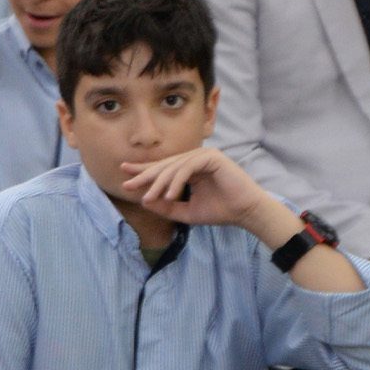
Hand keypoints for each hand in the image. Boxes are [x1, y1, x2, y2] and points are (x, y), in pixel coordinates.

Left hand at [121, 148, 270, 230]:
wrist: (246, 213)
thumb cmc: (220, 211)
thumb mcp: (186, 211)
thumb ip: (166, 207)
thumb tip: (144, 201)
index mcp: (189, 169)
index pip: (163, 167)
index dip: (143, 170)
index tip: (124, 173)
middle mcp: (195, 159)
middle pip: (164, 165)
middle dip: (145, 176)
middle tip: (129, 185)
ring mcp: (204, 155)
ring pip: (173, 167)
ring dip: (160, 183)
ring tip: (150, 197)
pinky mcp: (212, 157)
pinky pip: (187, 167)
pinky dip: (177, 181)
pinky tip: (170, 195)